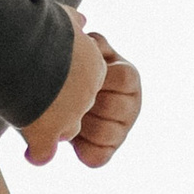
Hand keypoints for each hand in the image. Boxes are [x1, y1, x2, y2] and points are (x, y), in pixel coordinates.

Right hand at [20, 17, 105, 165]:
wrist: (21, 45)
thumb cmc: (36, 27)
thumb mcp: (61, 18)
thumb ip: (73, 22)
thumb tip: (83, 21)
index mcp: (94, 67)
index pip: (86, 83)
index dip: (66, 83)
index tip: (47, 76)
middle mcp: (87, 94)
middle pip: (76, 108)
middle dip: (58, 105)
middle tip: (33, 93)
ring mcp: (69, 116)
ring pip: (65, 131)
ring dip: (49, 127)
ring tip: (28, 116)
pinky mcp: (47, 132)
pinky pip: (44, 152)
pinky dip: (38, 153)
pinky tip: (32, 152)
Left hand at [69, 34, 140, 168]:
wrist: (61, 96)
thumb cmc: (73, 68)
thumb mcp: (84, 51)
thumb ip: (90, 43)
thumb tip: (86, 35)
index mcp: (130, 76)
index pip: (125, 77)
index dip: (99, 78)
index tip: (78, 76)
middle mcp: (132, 105)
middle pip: (112, 107)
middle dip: (84, 103)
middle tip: (64, 98)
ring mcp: (121, 131)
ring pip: (105, 134)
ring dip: (80, 126)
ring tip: (65, 116)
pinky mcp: (106, 153)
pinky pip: (97, 158)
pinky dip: (79, 149)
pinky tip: (69, 135)